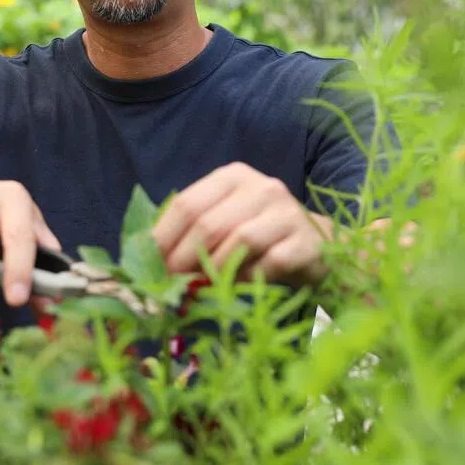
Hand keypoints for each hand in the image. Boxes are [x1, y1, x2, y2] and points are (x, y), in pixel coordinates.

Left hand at [152, 163, 331, 286]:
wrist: (316, 245)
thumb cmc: (258, 235)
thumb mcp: (224, 221)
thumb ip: (191, 230)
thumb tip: (148, 258)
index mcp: (232, 177)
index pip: (187, 204)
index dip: (163, 238)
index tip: (150, 265)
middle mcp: (262, 187)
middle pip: (209, 224)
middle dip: (184, 259)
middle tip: (172, 284)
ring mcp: (288, 212)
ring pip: (239, 241)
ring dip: (215, 270)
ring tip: (201, 287)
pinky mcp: (307, 242)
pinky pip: (270, 263)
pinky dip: (248, 278)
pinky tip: (238, 286)